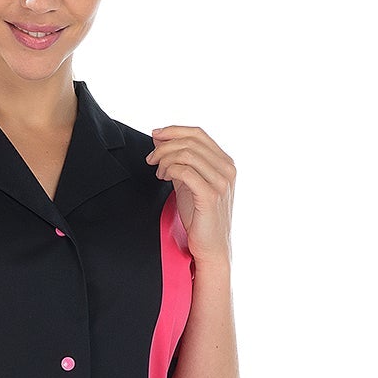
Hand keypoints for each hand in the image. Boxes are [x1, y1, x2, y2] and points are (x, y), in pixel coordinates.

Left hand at [145, 124, 234, 268]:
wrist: (211, 247)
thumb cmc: (200, 217)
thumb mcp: (190, 183)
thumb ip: (180, 162)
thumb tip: (160, 139)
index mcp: (225, 162)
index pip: (198, 133)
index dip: (174, 130)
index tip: (155, 135)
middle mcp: (227, 169)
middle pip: (190, 141)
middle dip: (165, 146)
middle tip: (151, 159)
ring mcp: (221, 182)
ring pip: (186, 154)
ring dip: (165, 159)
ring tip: (158, 172)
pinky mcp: (210, 195)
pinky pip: (185, 171)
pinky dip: (170, 170)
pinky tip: (164, 177)